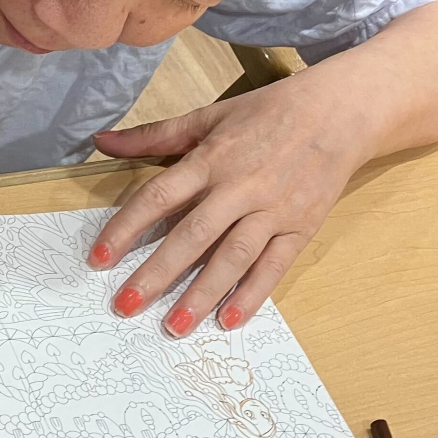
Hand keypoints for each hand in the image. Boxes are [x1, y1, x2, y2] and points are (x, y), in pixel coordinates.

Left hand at [86, 75, 375, 334]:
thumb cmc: (268, 112)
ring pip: (232, 256)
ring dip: (202, 294)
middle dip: (157, 273)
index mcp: (211, 158)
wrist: (340, 111)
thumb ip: (154, 135)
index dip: (125, 228)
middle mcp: (239, 187)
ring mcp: (273, 209)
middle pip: (192, 235)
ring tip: (174, 326)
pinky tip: (229, 321)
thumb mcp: (209, 116)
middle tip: (125, 305)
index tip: (97, 259)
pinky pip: (274, 266)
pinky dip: (252, 294)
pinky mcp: (301, 227)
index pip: (158, 197)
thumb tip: (101, 141)